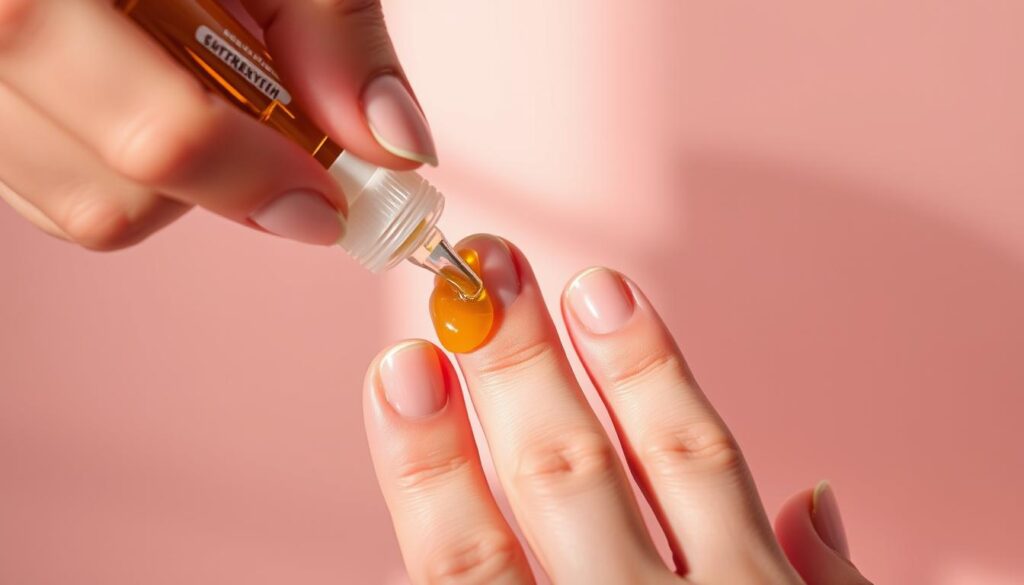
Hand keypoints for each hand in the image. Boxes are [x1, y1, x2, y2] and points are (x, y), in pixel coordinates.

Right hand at [0, 0, 434, 249]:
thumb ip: (333, 32)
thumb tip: (394, 142)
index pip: (159, 128)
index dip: (252, 179)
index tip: (329, 202)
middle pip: (111, 191)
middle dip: (223, 189)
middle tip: (296, 165)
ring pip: (80, 203)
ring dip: (176, 182)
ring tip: (205, 88)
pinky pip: (51, 186)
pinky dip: (124, 169)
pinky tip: (154, 92)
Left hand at [363, 235, 872, 583]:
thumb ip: (821, 584)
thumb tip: (812, 497)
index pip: (689, 455)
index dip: (640, 362)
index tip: (596, 285)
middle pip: (575, 475)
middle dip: (523, 366)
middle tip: (481, 273)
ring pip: (487, 552)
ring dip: (437, 449)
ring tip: (409, 356)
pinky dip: (421, 531)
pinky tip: (391, 469)